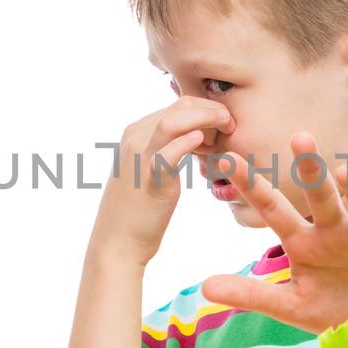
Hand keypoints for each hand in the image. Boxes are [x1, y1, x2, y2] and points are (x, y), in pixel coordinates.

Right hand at [90, 95, 234, 265]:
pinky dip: (188, 143)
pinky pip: (168, 153)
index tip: (223, 123)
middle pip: (179, 106)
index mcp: (135, 133)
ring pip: (173, 121)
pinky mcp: (151, 180)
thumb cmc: (137, 209)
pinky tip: (205, 144)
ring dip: (206, 118)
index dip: (205, 108)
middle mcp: (135, 139)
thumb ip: (165, 149)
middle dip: (211, 109)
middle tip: (230, 124)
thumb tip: (193, 138)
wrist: (117, 243)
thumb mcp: (147, 169)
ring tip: (226, 127)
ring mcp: (140, 157)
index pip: (177, 105)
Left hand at [200, 132, 347, 333]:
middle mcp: (334, 231)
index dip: (252, 187)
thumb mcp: (292, 307)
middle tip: (299, 139)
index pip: (273, 209)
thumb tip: (204, 286)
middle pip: (319, 197)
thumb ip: (252, 294)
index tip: (228, 160)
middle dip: (310, 170)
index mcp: (304, 242)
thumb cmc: (335, 310)